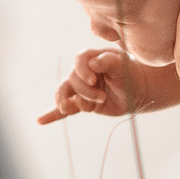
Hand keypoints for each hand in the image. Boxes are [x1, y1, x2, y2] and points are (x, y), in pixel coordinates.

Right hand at [37, 50, 179, 124]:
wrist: (139, 90)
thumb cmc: (131, 73)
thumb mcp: (123, 65)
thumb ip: (108, 61)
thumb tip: (93, 64)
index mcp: (91, 58)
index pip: (78, 62)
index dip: (82, 72)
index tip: (94, 81)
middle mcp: (82, 72)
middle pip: (72, 81)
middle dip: (85, 92)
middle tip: (102, 97)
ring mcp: (80, 89)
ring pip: (65, 94)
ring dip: (71, 102)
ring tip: (74, 108)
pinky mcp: (82, 103)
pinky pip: (65, 109)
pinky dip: (53, 115)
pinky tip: (40, 120)